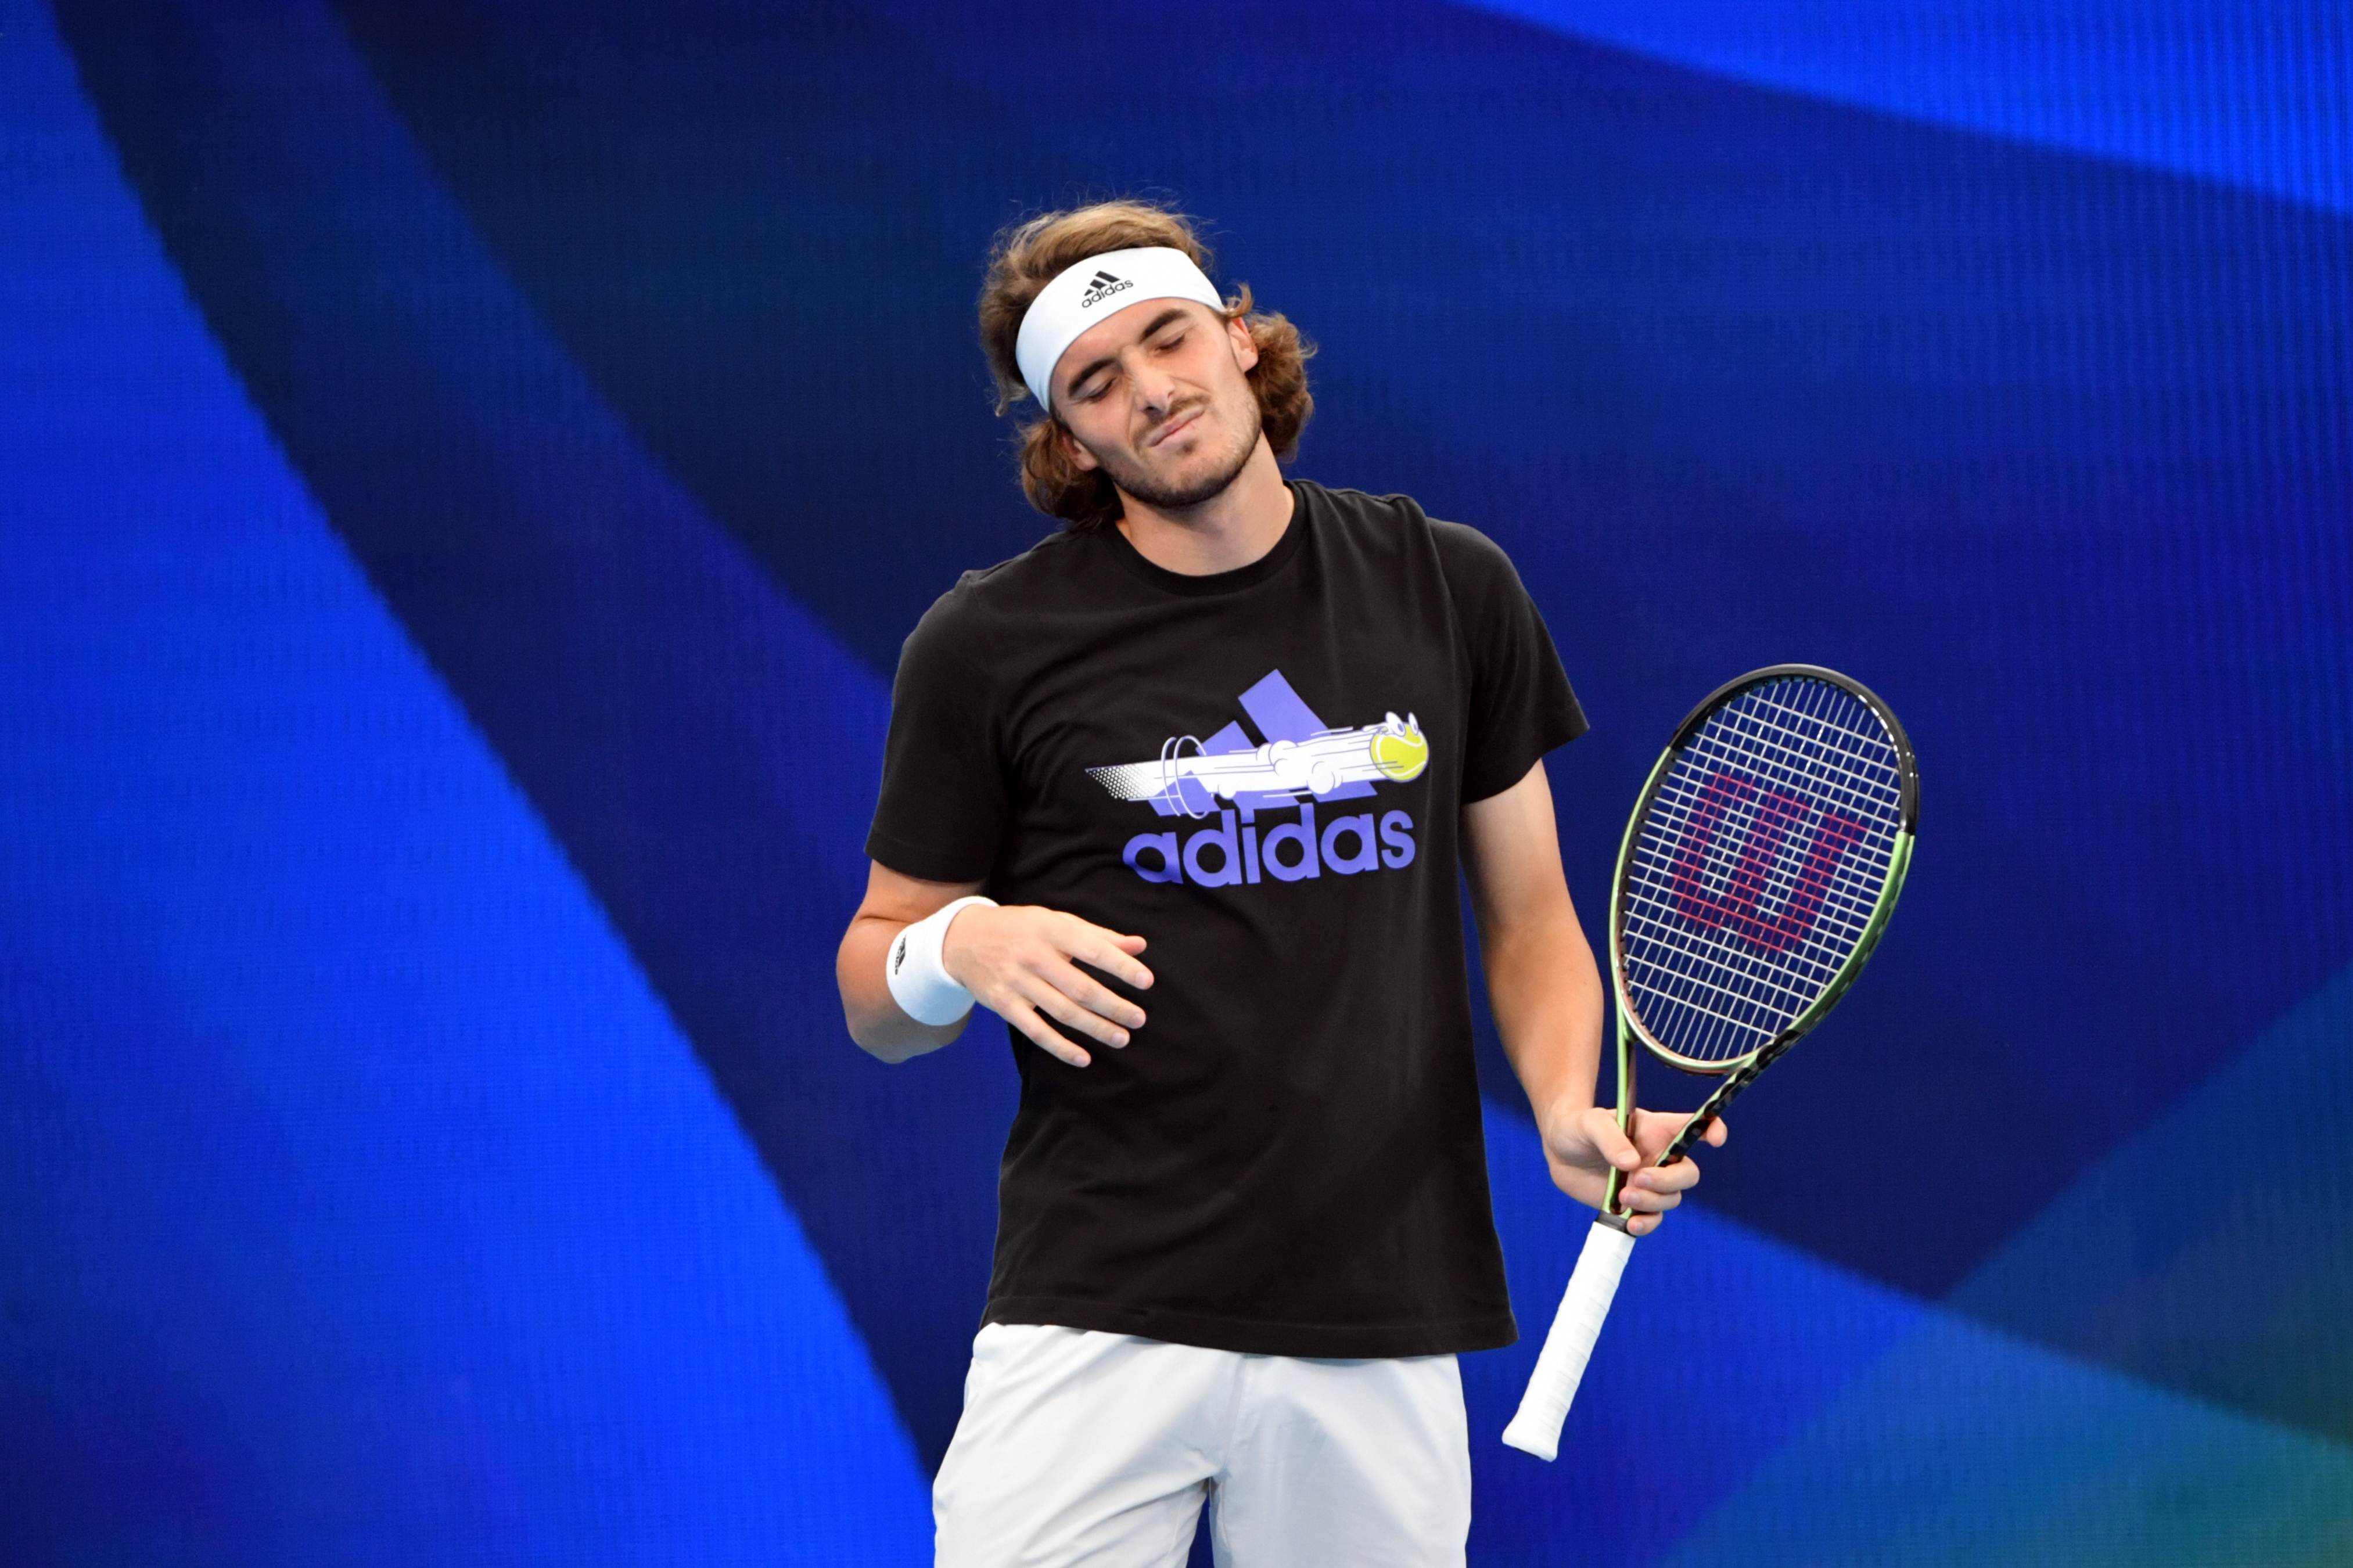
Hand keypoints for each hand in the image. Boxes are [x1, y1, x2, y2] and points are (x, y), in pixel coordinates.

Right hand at [940, 905, 1151, 1067]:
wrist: (963, 939)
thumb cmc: (1021, 929)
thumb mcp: (1056, 922)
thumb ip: (1098, 935)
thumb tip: (1139, 946)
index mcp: (1051, 930)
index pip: (1093, 950)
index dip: (1121, 967)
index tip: (1147, 981)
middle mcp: (1034, 956)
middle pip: (1081, 988)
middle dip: (1113, 1006)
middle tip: (1139, 1019)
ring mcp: (1017, 982)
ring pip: (1063, 1012)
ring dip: (1095, 1028)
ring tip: (1121, 1038)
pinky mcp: (1004, 1005)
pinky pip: (1036, 1031)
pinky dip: (1060, 1047)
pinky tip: (1083, 1058)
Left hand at [1540, 1104, 1727, 1236]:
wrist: (1560, 1151)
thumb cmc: (1578, 1127)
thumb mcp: (1590, 1124)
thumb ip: (1610, 1138)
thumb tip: (1631, 1163)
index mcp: (1656, 1131)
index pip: (1694, 1127)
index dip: (1713, 1130)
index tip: (1715, 1139)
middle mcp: (1659, 1158)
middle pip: (1687, 1174)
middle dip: (1669, 1181)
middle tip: (1638, 1178)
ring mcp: (1649, 1183)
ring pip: (1671, 1199)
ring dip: (1652, 1201)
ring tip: (1623, 1195)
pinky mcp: (1635, 1204)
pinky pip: (1653, 1219)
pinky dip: (1646, 1224)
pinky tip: (1630, 1223)